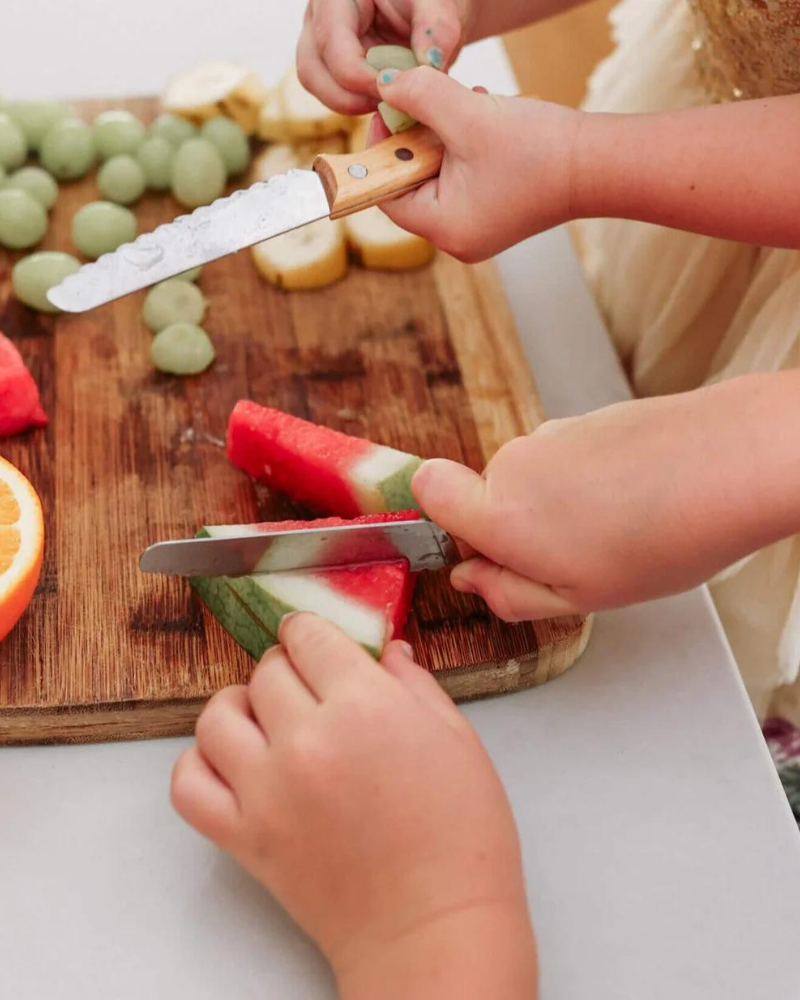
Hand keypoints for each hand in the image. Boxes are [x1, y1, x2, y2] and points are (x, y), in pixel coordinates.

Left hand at [171, 615, 536, 998]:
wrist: (433, 929)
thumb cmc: (461, 839)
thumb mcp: (457, 740)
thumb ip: (414, 684)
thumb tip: (386, 650)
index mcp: (365, 706)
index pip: (308, 636)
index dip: (312, 632)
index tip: (315, 640)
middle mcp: (307, 739)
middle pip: (267, 670)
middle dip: (288, 668)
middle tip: (309, 688)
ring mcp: (268, 790)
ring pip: (218, 715)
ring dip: (239, 705)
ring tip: (265, 718)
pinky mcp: (244, 837)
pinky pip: (188, 783)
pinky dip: (200, 763)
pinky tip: (234, 763)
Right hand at [296, 0, 475, 114]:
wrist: (427, 10)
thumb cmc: (428, 0)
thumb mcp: (438, 5)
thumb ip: (437, 30)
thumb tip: (430, 64)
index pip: (332, 46)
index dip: (361, 79)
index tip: (396, 93)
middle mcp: (318, 18)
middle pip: (312, 71)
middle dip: (350, 98)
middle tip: (390, 104)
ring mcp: (319, 44)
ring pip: (317, 88)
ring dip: (352, 105)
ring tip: (390, 102)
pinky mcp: (330, 67)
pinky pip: (334, 94)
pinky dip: (359, 104)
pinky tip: (387, 100)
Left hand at [374, 68, 581, 260]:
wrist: (600, 164)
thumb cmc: (541, 150)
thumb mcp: (472, 116)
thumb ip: (422, 97)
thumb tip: (384, 87)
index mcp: (446, 229)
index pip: (387, 194)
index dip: (383, 150)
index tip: (390, 111)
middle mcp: (457, 238)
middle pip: (412, 183)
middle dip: (421, 138)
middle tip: (433, 102)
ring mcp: (477, 228)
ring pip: (438, 174)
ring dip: (446, 135)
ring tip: (470, 108)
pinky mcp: (493, 212)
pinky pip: (462, 177)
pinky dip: (465, 145)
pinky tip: (485, 120)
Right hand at [413, 377, 799, 620]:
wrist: (732, 461)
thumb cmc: (663, 538)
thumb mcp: (580, 598)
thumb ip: (510, 593)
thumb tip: (470, 581)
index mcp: (500, 514)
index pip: (427, 490)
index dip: (444, 521)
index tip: (477, 549)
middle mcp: (515, 464)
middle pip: (487, 496)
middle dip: (518, 529)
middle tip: (575, 560)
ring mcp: (552, 436)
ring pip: (531, 480)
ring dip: (558, 508)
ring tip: (617, 532)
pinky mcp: (587, 419)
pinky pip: (566, 459)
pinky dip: (588, 483)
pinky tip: (635, 502)